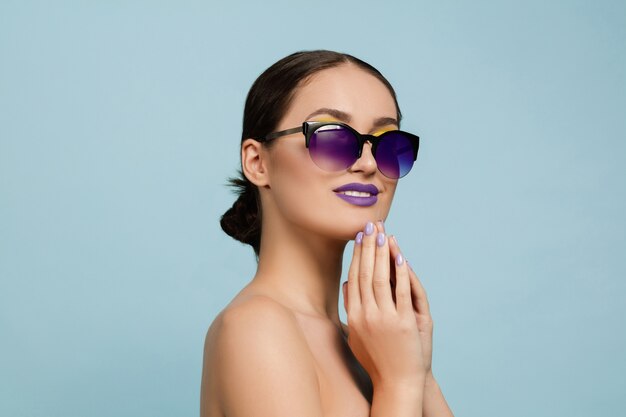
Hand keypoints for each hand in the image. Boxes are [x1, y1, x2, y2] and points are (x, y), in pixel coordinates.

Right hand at [342, 221, 426, 388]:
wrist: (395, 383)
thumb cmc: (376, 359)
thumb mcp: (355, 334)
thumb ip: (350, 307)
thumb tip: (346, 283)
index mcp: (353, 316)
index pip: (354, 278)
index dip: (357, 255)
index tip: (359, 237)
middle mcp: (365, 315)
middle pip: (366, 273)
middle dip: (368, 246)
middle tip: (371, 225)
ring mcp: (383, 319)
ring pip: (381, 279)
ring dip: (382, 254)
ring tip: (383, 233)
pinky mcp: (403, 323)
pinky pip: (401, 292)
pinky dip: (400, 273)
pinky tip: (400, 257)